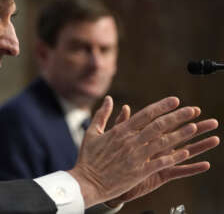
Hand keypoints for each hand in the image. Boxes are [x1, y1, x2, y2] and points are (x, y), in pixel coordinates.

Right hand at [68, 96, 218, 207]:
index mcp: (120, 131)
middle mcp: (130, 141)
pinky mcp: (139, 172)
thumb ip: (102, 114)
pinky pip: (160, 162)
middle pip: (158, 125)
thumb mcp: (92, 132)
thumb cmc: (88, 157)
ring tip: (194, 127)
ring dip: (180, 134)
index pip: (145, 114)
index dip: (162, 106)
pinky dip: (173, 157)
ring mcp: (136, 157)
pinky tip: (185, 153)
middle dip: (177, 117)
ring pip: (162, 142)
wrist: (87, 182)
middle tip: (192, 110)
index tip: (175, 100)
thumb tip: (108, 99)